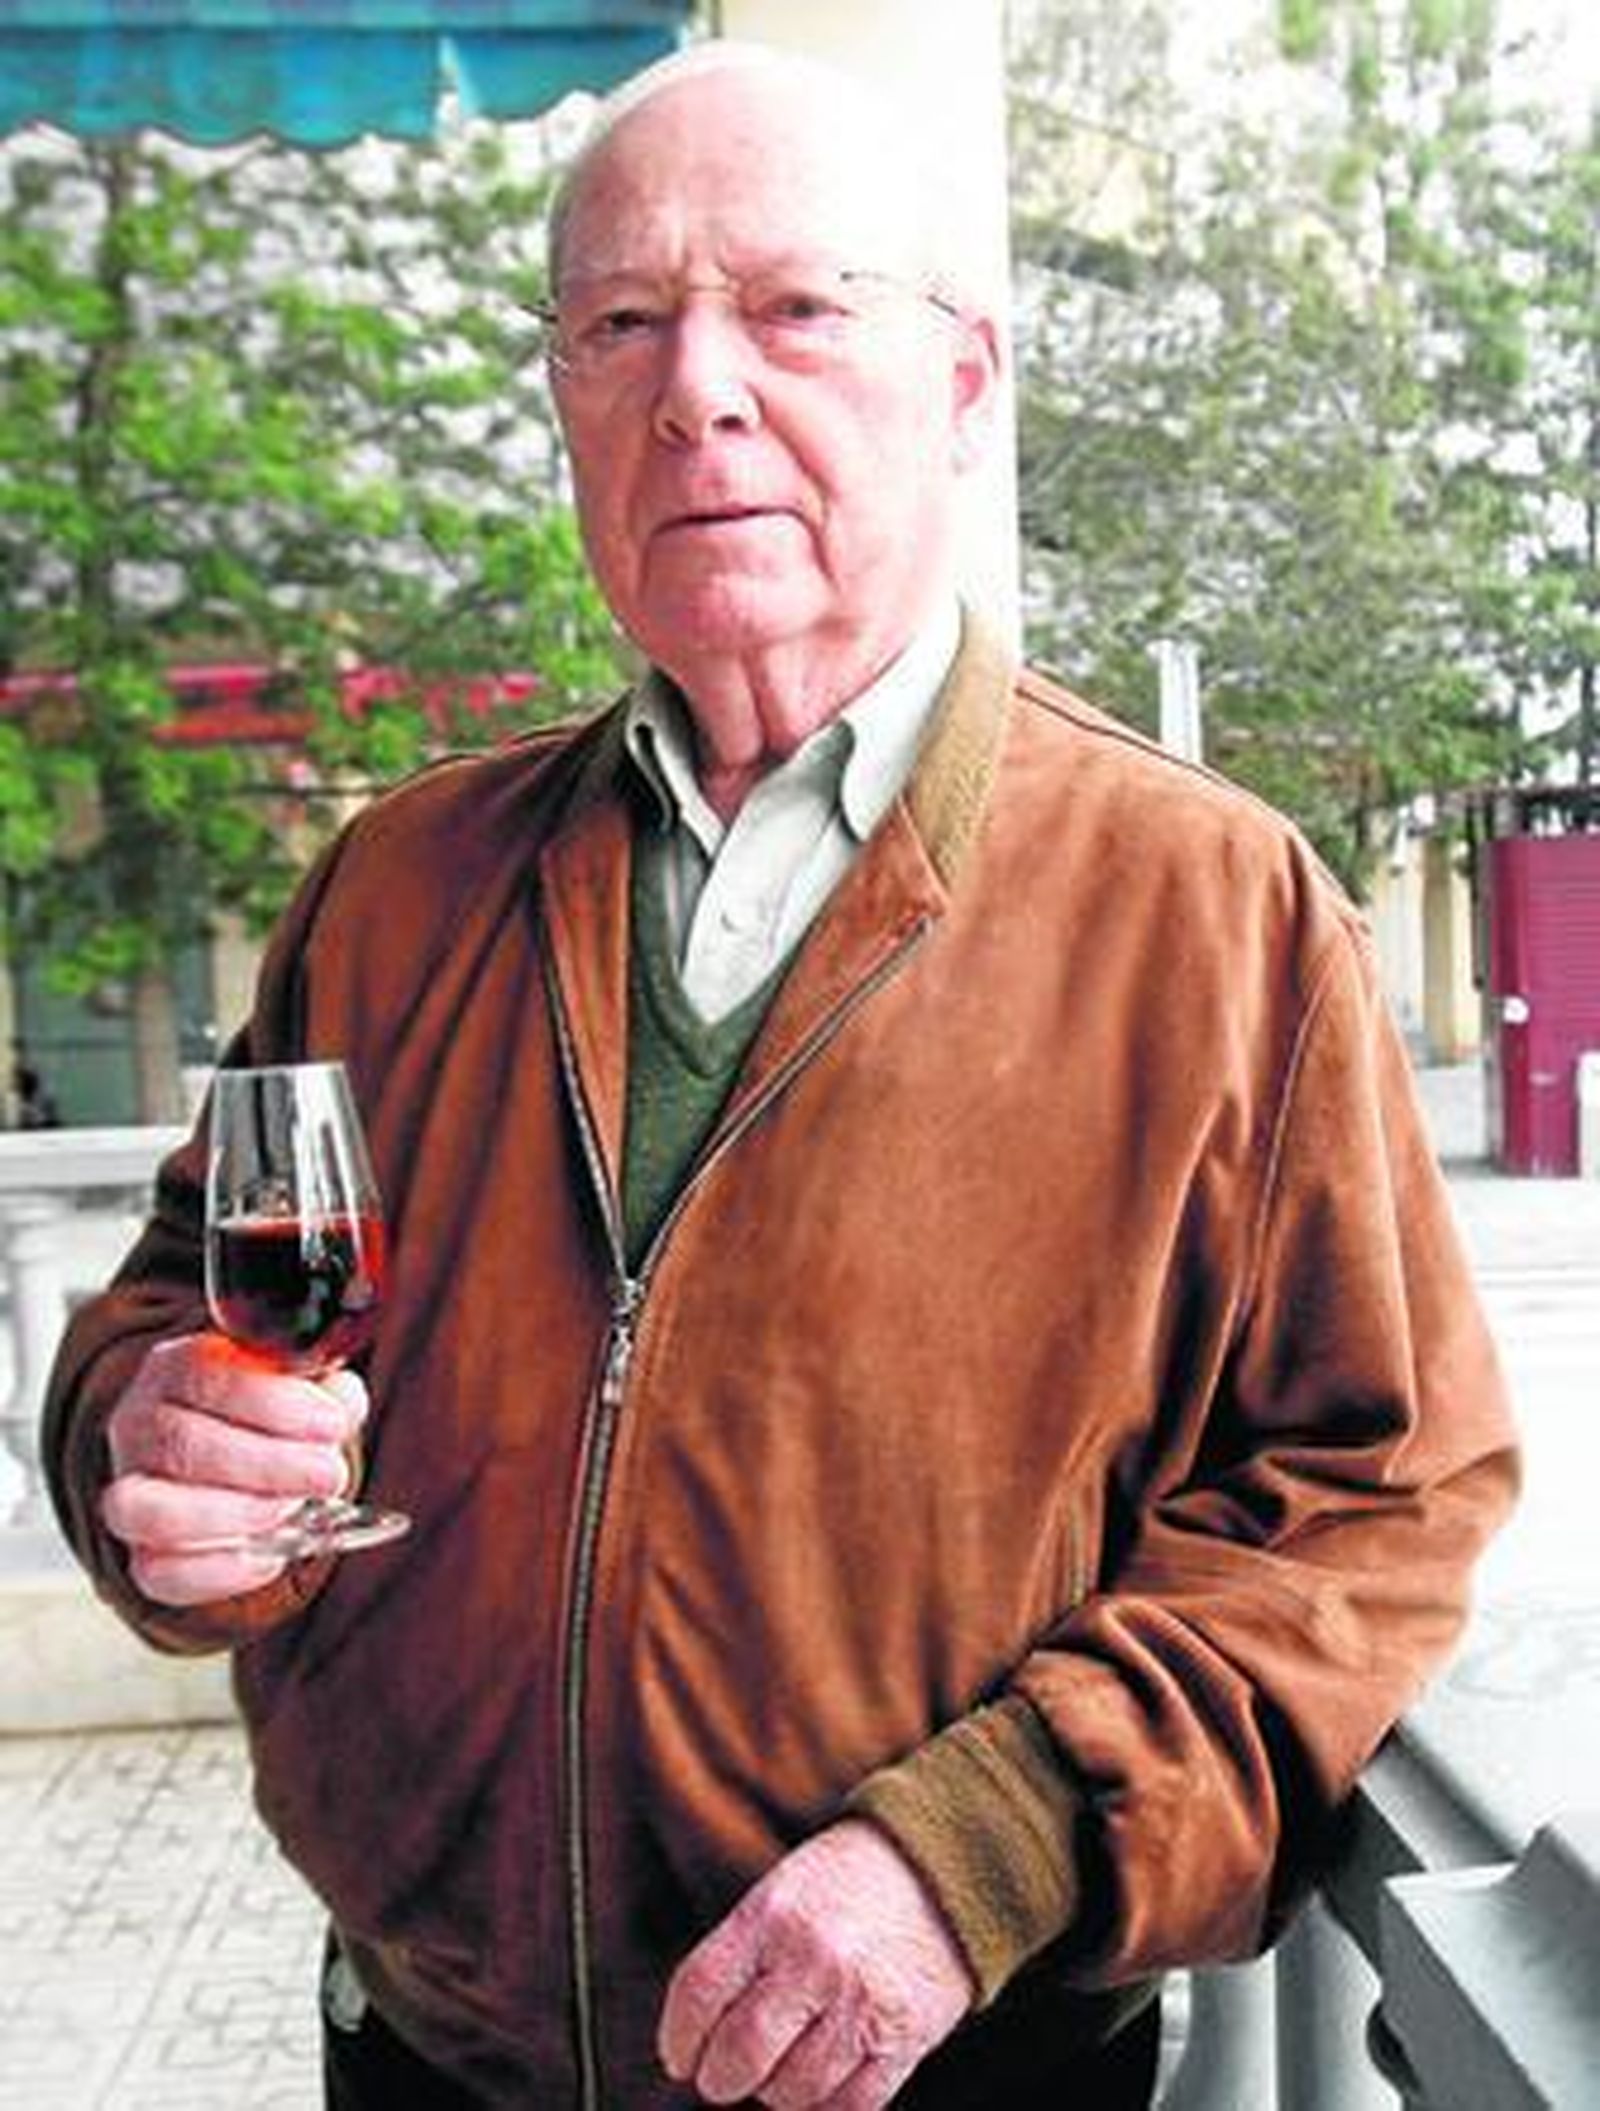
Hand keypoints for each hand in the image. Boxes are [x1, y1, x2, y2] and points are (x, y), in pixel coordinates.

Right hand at [100, 1331, 366, 1606]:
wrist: (245, 1468)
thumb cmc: (270, 1421)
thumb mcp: (302, 1391)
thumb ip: (324, 1392)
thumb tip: (341, 1400)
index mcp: (174, 1369)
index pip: (204, 1375)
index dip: (272, 1403)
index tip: (330, 1424)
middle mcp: (139, 1427)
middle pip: (181, 1443)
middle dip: (269, 1463)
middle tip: (327, 1474)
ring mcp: (129, 1493)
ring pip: (148, 1510)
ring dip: (234, 1512)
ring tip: (291, 1507)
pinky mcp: (141, 1555)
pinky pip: (159, 1573)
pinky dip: (223, 1568)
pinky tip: (270, 1551)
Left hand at [658, 1819, 974, 2108]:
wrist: (940, 1865)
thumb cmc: (844, 1886)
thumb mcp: (781, 1894)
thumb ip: (741, 1961)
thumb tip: (697, 2045)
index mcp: (770, 1915)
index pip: (698, 1993)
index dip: (678, 2040)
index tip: (679, 2059)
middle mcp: (812, 1958)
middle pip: (739, 2053)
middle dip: (720, 2079)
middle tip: (723, 2077)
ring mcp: (860, 2001)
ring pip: (791, 2090)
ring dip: (776, 2091)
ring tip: (784, 2063)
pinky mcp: (903, 2038)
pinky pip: (848, 2106)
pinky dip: (826, 2105)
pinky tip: (822, 2079)